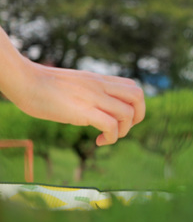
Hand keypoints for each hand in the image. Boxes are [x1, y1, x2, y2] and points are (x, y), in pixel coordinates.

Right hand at [14, 58, 144, 145]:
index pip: (133, 87)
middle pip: (138, 97)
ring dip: (124, 131)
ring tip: (107, 137)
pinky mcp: (83, 111)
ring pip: (128, 113)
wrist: (25, 80)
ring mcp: (93, 97)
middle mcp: (100, 86)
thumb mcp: (75, 83)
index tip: (121, 118)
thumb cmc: (43, 86)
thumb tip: (95, 106)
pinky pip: (111, 125)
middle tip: (122, 128)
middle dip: (138, 117)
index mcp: (99, 80)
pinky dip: (111, 137)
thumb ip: (90, 91)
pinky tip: (99, 142)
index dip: (134, 105)